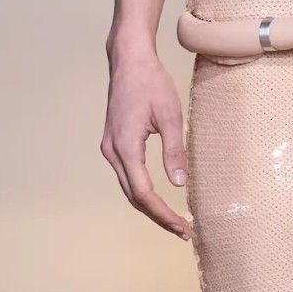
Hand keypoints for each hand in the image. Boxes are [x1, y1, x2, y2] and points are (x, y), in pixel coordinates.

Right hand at [101, 37, 190, 238]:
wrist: (128, 60)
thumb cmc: (151, 82)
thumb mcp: (171, 115)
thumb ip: (174, 151)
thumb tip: (179, 184)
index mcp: (125, 146)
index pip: (144, 193)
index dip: (163, 214)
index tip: (182, 227)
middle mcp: (112, 151)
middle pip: (133, 196)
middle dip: (158, 216)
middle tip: (182, 231)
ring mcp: (110, 148)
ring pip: (129, 188)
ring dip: (149, 206)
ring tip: (174, 221)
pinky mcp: (113, 143)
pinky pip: (127, 175)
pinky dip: (142, 191)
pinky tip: (158, 199)